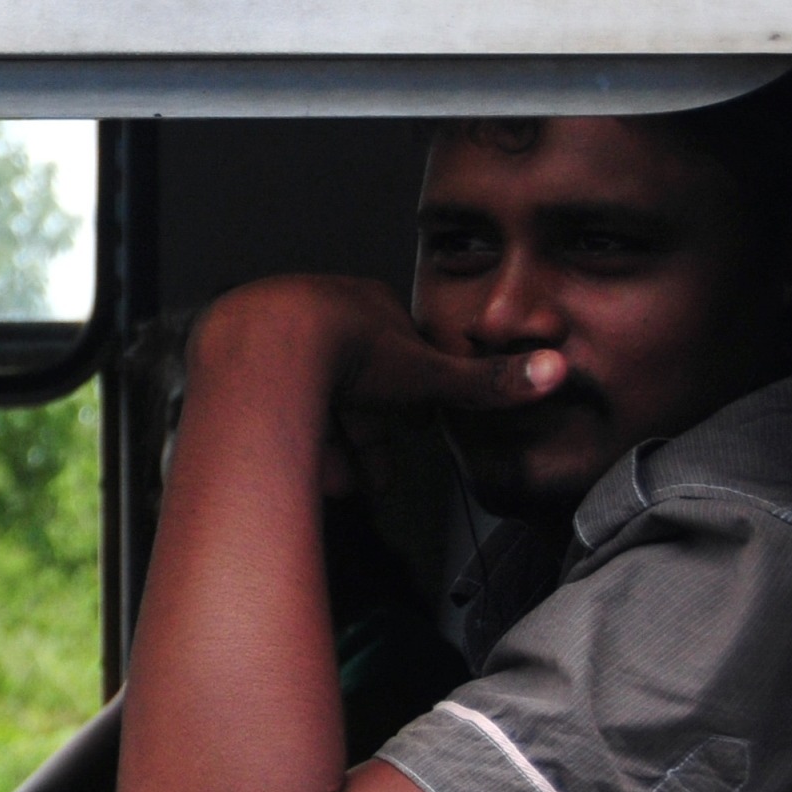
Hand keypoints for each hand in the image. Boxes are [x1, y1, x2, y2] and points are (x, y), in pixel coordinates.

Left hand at [192, 276, 563, 493]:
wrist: (261, 349)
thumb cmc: (342, 352)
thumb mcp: (426, 372)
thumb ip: (485, 383)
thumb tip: (553, 373)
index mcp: (365, 306)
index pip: (395, 359)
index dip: (406, 404)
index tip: (410, 433)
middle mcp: (317, 315)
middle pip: (350, 388)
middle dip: (366, 438)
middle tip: (375, 477)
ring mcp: (272, 336)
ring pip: (309, 401)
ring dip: (330, 449)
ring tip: (341, 484)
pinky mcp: (237, 364)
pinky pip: (270, 410)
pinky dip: (290, 442)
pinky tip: (301, 473)